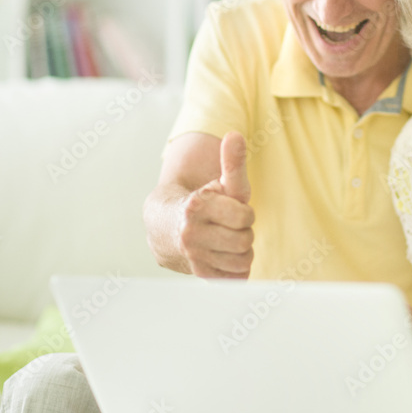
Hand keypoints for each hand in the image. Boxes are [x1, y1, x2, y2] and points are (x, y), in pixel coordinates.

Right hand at [178, 132, 253, 277]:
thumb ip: (231, 160)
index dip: (245, 213)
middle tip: (230, 225)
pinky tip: (224, 254)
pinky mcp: (199, 275)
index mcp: (196, 207)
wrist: (166, 226)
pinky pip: (237, 277)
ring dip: (242, 250)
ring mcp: (193, 257)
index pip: (244, 216)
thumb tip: (235, 134)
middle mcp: (190, 234)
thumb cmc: (203, 202)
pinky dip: (236, 267)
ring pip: (244, 261)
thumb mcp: (220, 182)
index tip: (233, 210)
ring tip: (227, 239)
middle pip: (245, 241)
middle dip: (244, 231)